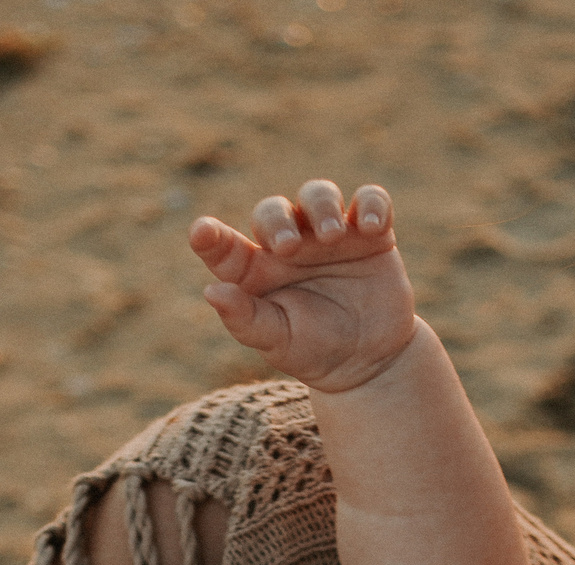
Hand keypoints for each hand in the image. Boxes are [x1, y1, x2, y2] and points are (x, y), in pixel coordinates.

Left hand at [190, 179, 417, 393]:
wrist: (368, 360)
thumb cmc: (313, 350)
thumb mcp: (277, 342)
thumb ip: (245, 318)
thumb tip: (212, 291)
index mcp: (256, 270)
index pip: (224, 246)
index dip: (210, 236)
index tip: (201, 233)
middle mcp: (288, 244)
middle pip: (273, 210)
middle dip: (277, 220)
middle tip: (287, 247)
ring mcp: (329, 235)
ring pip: (318, 195)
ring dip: (321, 206)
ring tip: (332, 235)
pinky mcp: (370, 234)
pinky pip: (371, 201)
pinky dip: (372, 205)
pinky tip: (372, 227)